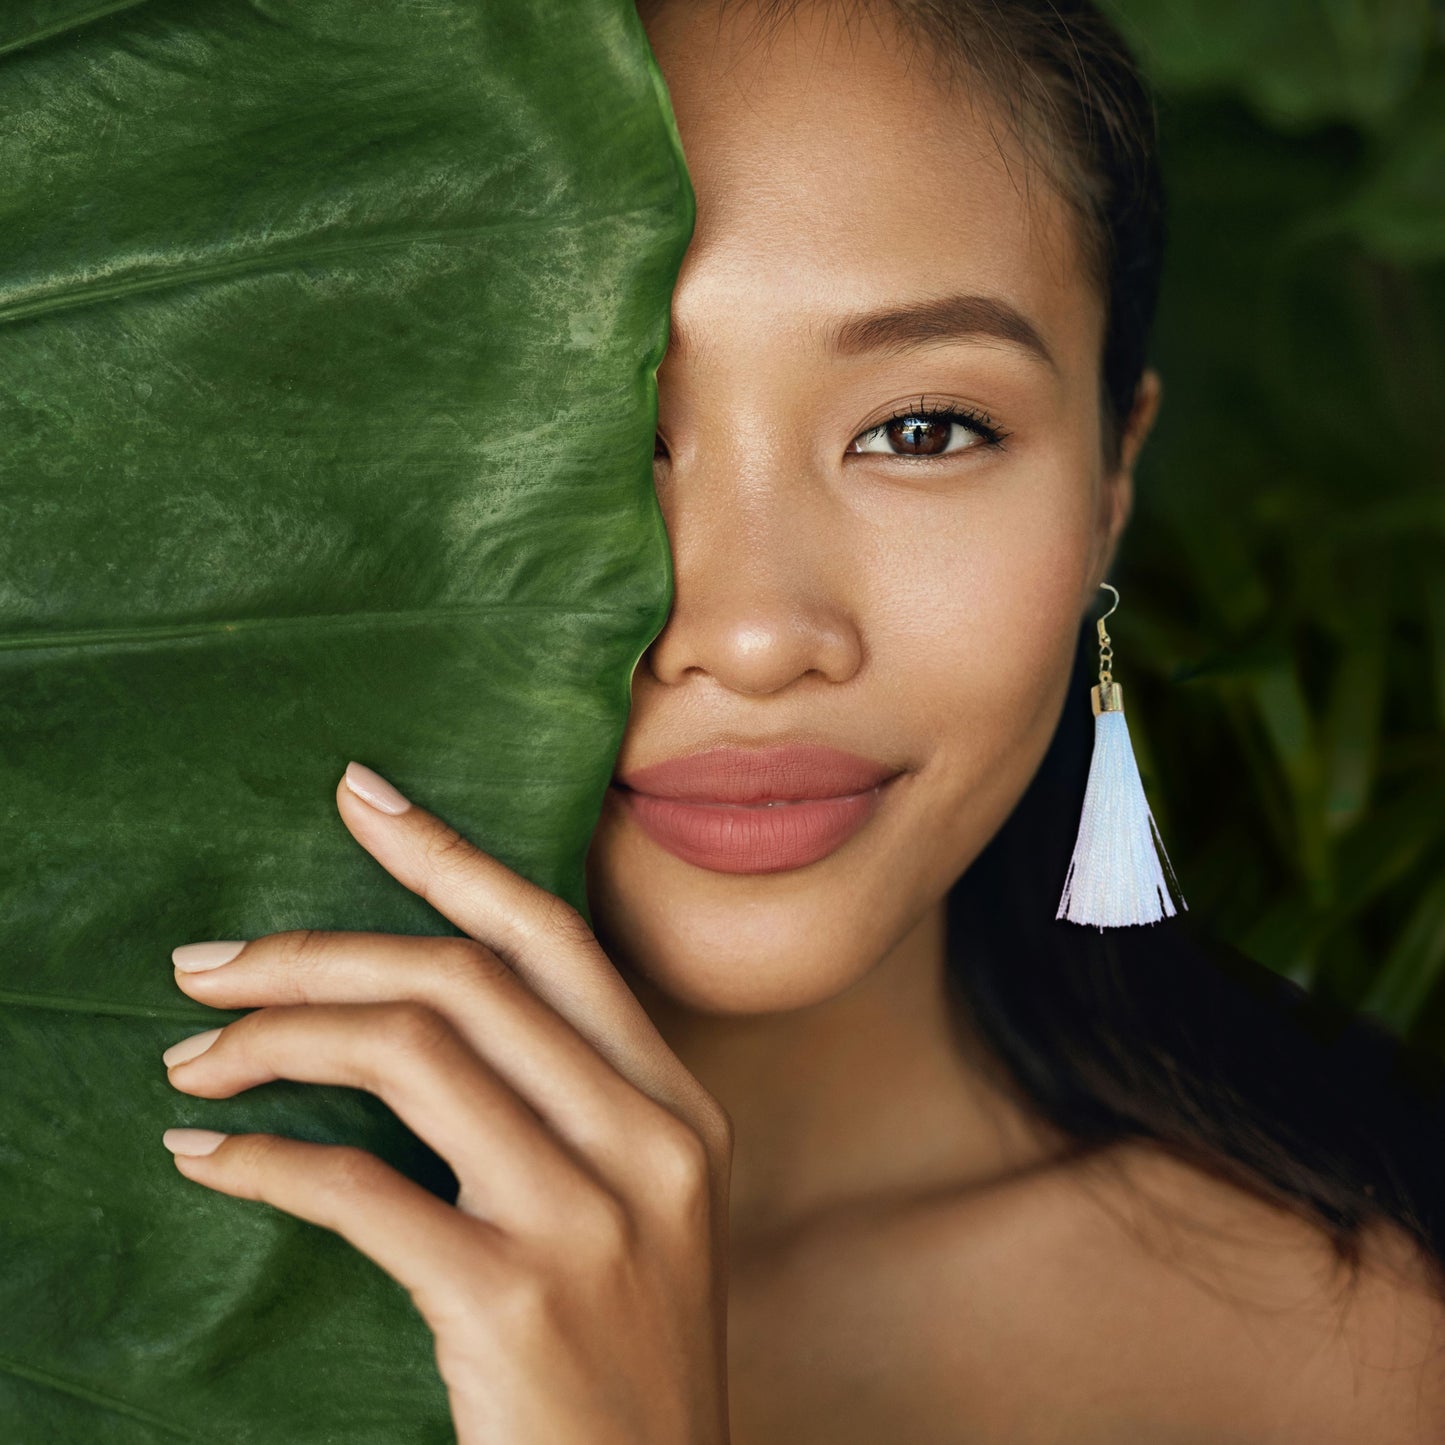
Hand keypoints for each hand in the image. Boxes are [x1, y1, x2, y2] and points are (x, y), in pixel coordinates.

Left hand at [160, 761, 733, 1444]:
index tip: (359, 798)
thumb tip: (422, 1006)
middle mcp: (650, 1141)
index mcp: (680, 1105)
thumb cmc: (626, 1360)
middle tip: (206, 962)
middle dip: (315, 951)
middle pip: (464, 981)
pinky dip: (264, 1161)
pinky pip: (359, 1190)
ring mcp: (589, 1220)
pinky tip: (210, 1158)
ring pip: (409, 1057)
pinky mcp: (513, 1303)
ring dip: (276, 1040)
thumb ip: (566, 1104)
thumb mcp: (637, 1209)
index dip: (447, 856)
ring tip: (196, 1056)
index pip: (552, 939)